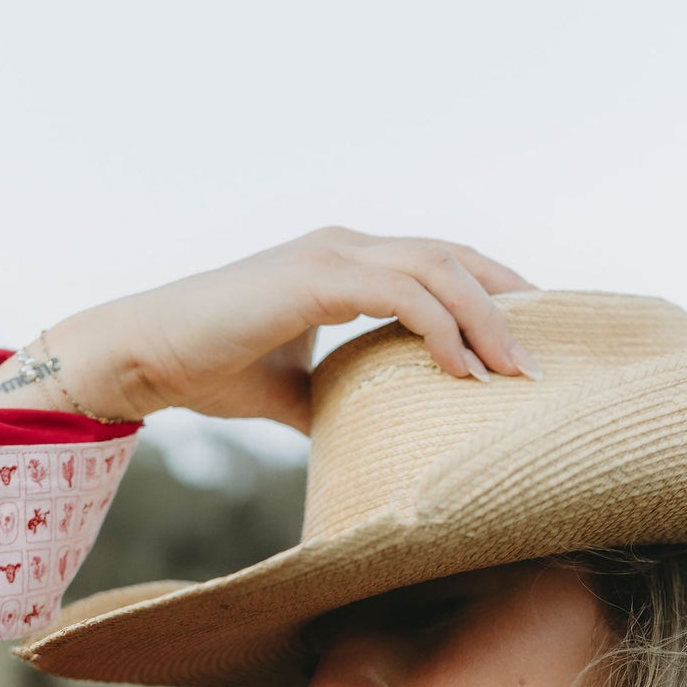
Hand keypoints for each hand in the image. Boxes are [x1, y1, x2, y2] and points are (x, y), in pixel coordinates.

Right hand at [43, 227, 540, 428]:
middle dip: (508, 306)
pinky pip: (401, 294)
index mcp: (345, 262)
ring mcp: (331, 255)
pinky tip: (462, 372)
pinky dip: (441, 329)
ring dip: (487, 320)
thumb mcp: (293, 389)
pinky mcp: (315, 277)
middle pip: (454, 259)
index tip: (526, 342)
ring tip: (515, 373)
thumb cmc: (211, 368)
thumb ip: (340, 398)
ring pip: (438, 270)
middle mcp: (345, 246)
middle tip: (541, 363)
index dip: (491, 294)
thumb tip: (376, 439)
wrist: (144, 356)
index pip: (440, 262)